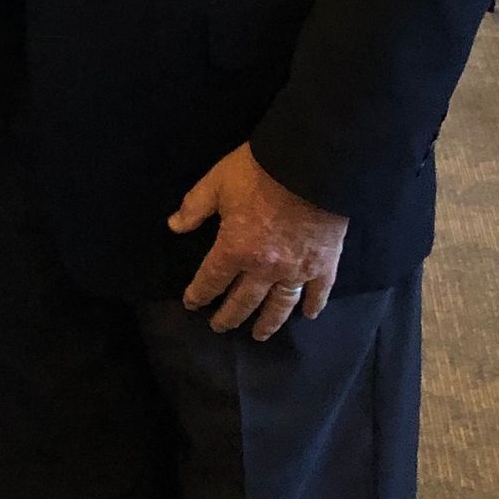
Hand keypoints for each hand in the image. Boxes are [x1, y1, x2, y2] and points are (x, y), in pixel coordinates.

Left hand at [170, 142, 348, 337]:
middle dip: (229, 316)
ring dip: (268, 323)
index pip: (211, 280)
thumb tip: (174, 226)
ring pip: (280, 305)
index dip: (198, 294)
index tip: (192, 303)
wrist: (312, 163)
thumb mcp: (218, 182)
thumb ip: (195, 206)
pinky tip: (309, 316)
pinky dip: (314, 305)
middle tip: (220, 327)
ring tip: (259, 334)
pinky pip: (318, 292)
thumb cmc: (260, 171)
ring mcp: (296, 269)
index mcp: (235, 249)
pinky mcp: (324, 264)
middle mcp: (264, 268)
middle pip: (243, 301)